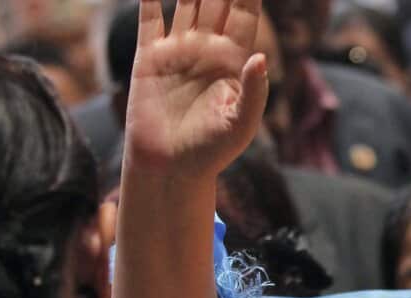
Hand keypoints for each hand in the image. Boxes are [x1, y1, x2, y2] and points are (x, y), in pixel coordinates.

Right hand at [123, 0, 267, 177]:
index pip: (244, 11)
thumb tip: (260, 58)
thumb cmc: (210, 153)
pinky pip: (150, 17)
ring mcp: (178, 49)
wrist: (169, 169)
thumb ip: (254, 93)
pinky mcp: (149, 57)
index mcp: (234, 60)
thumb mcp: (239, 126)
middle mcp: (207, 48)